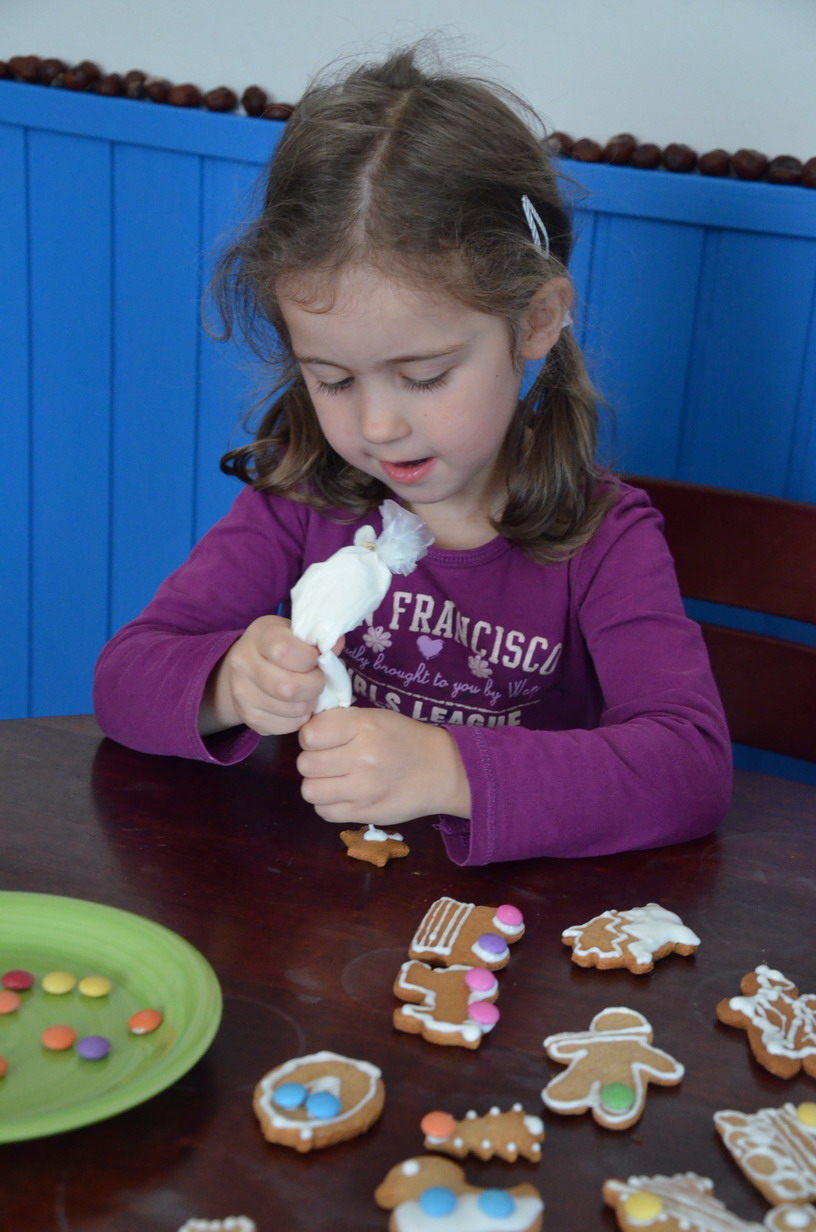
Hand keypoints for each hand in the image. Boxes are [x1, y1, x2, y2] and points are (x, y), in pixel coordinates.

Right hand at [200, 615, 341, 736]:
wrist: (244, 668)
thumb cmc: (278, 646)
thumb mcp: (294, 633)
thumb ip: (316, 640)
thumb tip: (337, 644)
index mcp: (258, 637)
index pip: (284, 650)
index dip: (309, 658)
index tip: (315, 658)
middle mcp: (243, 664)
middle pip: (288, 687)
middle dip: (314, 686)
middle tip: (317, 680)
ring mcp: (242, 694)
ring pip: (291, 710)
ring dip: (309, 704)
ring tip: (308, 693)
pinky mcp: (249, 718)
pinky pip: (286, 726)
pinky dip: (299, 719)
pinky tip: (297, 705)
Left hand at [297, 708, 470, 824]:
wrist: (442, 770)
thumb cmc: (405, 739)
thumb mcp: (376, 717)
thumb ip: (341, 723)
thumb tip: (306, 734)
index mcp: (364, 726)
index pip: (309, 734)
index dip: (312, 737)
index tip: (325, 739)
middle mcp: (362, 757)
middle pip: (306, 764)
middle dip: (313, 762)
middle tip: (331, 760)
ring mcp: (363, 789)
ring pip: (310, 791)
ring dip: (318, 785)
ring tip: (334, 779)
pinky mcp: (365, 814)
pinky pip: (324, 812)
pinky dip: (328, 804)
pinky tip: (343, 795)